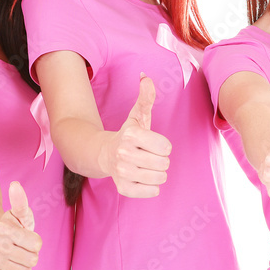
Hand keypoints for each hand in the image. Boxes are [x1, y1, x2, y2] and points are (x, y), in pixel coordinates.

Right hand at [0, 182, 42, 269]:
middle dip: (31, 254)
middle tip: (21, 247)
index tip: (26, 237)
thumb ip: (21, 201)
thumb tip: (15, 185)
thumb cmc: (10, 225)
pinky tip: (8, 264)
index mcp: (5, 228)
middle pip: (32, 260)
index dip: (35, 242)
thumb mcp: (19, 213)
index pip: (37, 245)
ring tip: (15, 255)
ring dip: (24, 265)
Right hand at [102, 76, 171, 197]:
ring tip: (145, 167)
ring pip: (160, 178)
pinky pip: (152, 192)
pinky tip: (142, 178)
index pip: (166, 147)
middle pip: (164, 163)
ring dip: (157, 173)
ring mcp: (122, 173)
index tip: (152, 143)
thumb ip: (145, 98)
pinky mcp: (123, 188)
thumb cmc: (128, 135)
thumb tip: (146, 77)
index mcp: (131, 135)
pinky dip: (151, 187)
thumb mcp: (137, 116)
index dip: (163, 145)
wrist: (104, 154)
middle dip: (160, 160)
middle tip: (148, 156)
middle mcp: (124, 154)